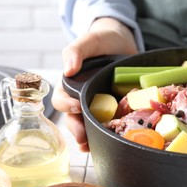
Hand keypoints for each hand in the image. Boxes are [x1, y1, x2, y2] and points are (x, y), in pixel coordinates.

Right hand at [51, 17, 137, 151]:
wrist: (124, 41)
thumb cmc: (102, 39)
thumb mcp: (89, 40)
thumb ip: (76, 50)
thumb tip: (68, 70)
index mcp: (72, 83)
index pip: (62, 98)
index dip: (66, 105)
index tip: (77, 107)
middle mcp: (83, 96)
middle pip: (73, 118)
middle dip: (76, 129)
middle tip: (83, 138)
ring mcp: (99, 103)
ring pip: (88, 124)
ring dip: (89, 137)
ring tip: (92, 147)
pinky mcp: (115, 107)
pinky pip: (109, 123)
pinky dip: (107, 133)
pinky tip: (108, 142)